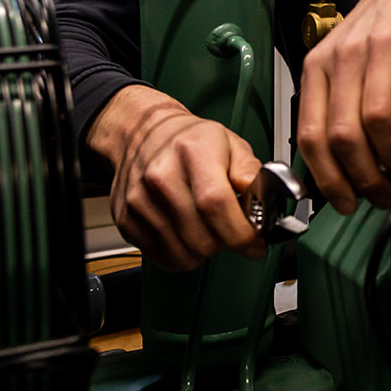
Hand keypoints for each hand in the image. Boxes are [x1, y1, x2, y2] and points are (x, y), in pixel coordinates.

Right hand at [89, 85, 265, 269]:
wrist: (142, 133)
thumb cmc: (191, 141)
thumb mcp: (232, 144)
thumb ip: (252, 174)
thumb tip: (263, 203)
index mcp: (193, 153)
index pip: (216, 204)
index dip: (240, 233)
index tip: (255, 244)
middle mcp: (161, 177)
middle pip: (202, 237)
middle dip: (226, 244)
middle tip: (231, 231)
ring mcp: (139, 201)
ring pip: (184, 255)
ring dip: (204, 252)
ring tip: (208, 229)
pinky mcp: (126, 220)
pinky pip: (163, 258)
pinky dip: (181, 254)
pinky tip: (187, 234)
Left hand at [296, 0, 390, 215]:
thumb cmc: (379, 31)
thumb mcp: (343, 64)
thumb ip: (336, 106)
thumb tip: (336, 169)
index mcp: (316, 68)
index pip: (309, 136)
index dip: (326, 178)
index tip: (345, 201)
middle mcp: (340, 58)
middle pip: (341, 135)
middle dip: (361, 177)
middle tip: (380, 195)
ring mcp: (377, 49)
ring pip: (374, 120)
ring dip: (390, 160)